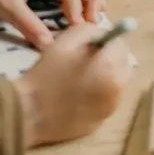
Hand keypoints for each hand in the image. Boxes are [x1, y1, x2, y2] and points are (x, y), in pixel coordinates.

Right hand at [14, 23, 132, 146]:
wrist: (30, 112)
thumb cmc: (48, 72)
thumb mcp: (67, 39)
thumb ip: (92, 31)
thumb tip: (104, 36)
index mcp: (111, 66)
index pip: (121, 45)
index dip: (108, 40)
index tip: (94, 43)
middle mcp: (118, 89)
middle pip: (124, 65)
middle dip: (111, 58)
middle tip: (90, 58)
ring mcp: (110, 109)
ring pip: (116, 84)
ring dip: (107, 76)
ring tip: (83, 76)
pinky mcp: (101, 123)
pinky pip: (106, 101)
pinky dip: (98, 95)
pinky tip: (79, 94)